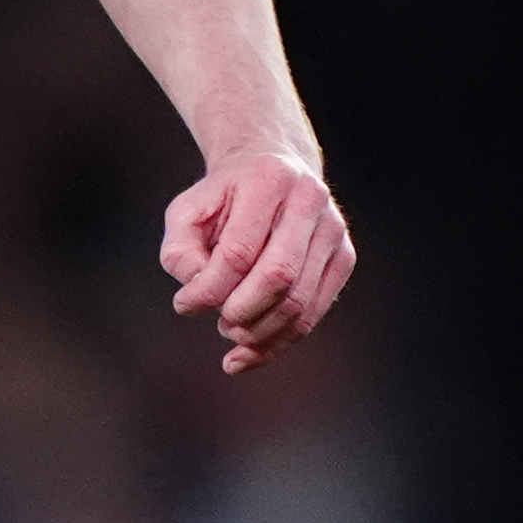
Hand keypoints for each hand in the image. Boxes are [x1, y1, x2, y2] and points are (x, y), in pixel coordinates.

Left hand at [162, 149, 354, 372]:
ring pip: (299, 301)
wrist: (271, 169)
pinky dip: (279, 342)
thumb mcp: (186, 213)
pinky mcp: (343, 257)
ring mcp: (332, 230)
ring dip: (258, 332)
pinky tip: (248, 353)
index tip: (184, 305)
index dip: (208, 289)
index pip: (239, 251)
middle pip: (278, 277)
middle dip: (240, 312)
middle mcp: (309, 200)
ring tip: (229, 333)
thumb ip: (179, 252)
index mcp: (267, 179)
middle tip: (217, 322)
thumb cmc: (223, 198)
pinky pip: (313, 312)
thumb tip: (196, 292)